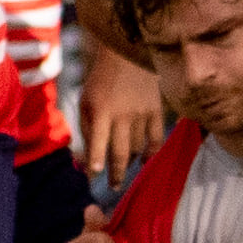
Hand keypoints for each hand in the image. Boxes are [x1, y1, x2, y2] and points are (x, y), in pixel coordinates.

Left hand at [78, 48, 163, 186]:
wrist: (127, 55)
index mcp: (101, 110)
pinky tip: (144, 161)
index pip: (99, 141)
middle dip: (116, 173)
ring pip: (137, 148)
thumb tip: (86, 158)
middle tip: (114, 187)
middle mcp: (122, 114)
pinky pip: (156, 139)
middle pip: (121, 152)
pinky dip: (151, 153)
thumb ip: (87, 130)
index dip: (97, 160)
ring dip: (130, 162)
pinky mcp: (156, 111)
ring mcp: (142, 113)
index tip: (95, 175)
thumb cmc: (101, 82)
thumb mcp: (86, 102)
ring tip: (124, 169)